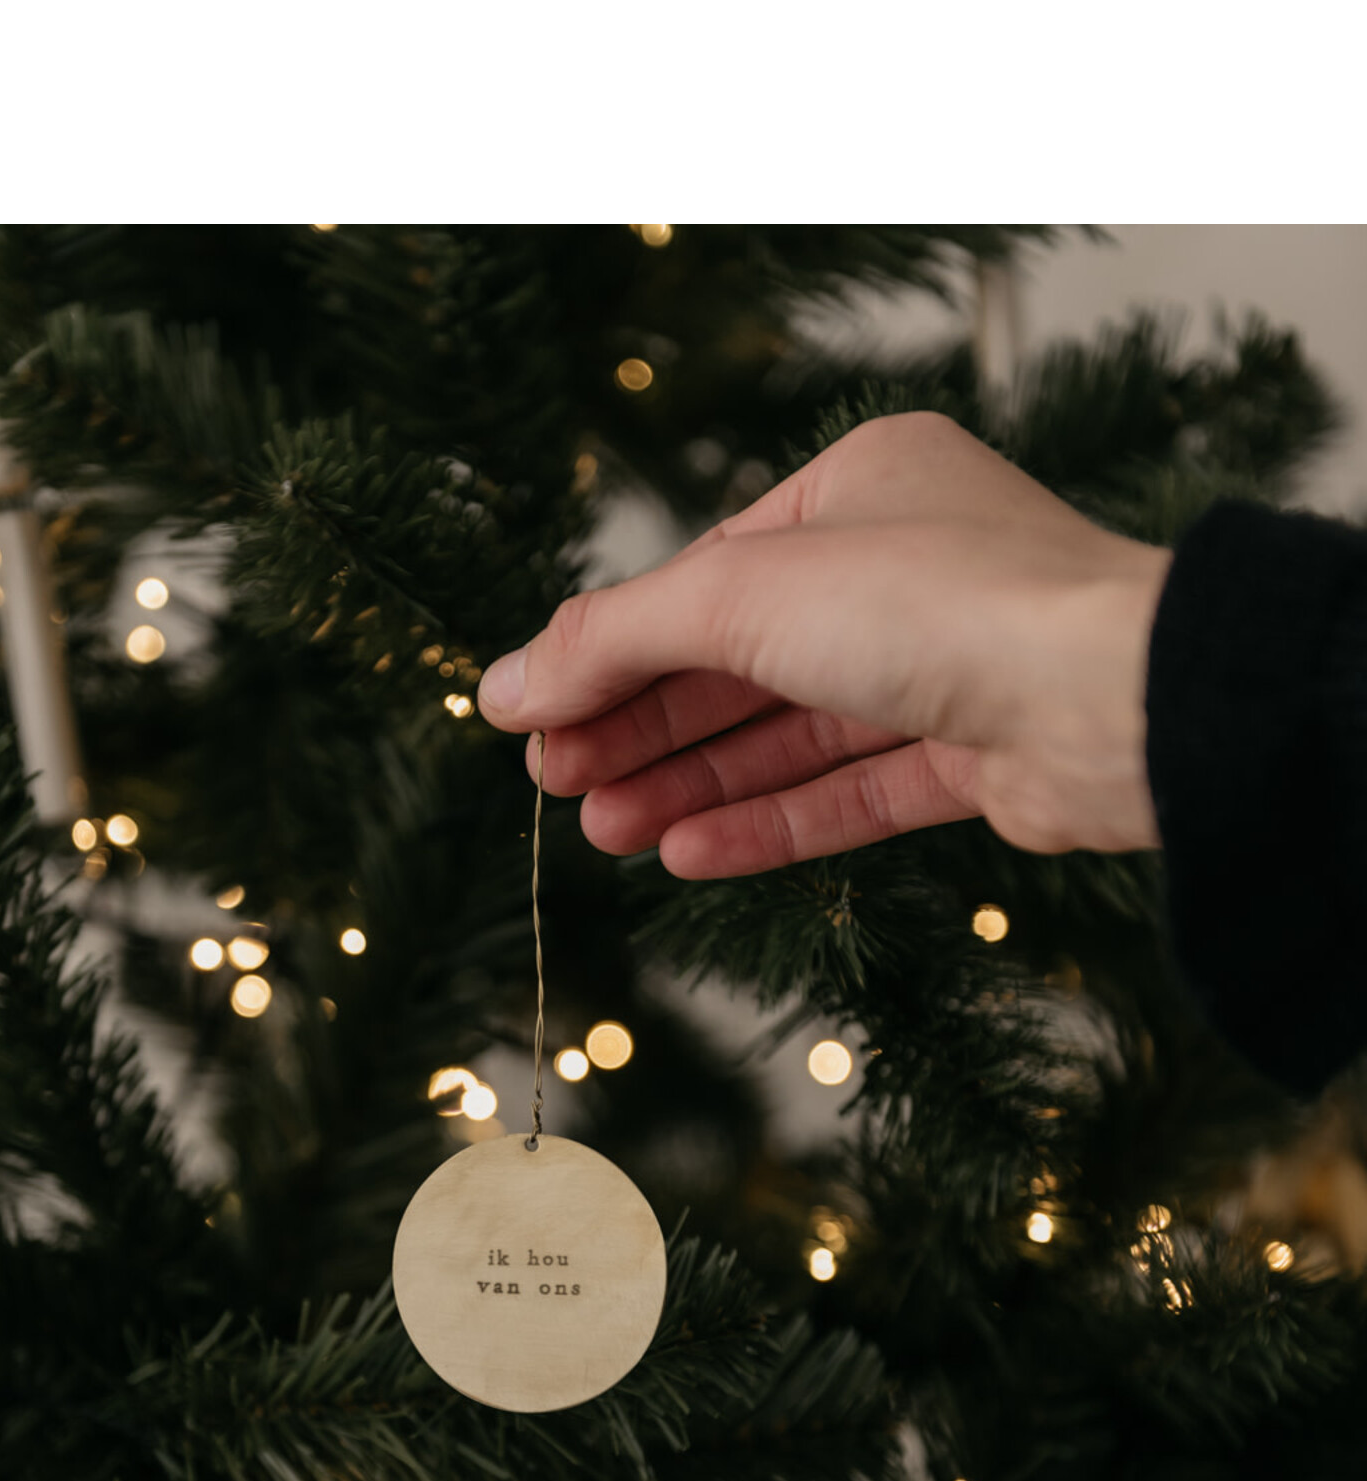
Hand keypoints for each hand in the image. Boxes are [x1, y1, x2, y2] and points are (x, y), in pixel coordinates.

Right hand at [477, 411, 1173, 876]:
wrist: (1115, 701)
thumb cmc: (944, 603)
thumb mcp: (742, 597)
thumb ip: (614, 642)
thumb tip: (504, 686)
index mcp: (859, 488)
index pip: (705, 578)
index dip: (611, 654)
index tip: (531, 719)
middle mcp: (904, 569)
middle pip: (738, 661)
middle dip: (643, 727)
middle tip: (558, 788)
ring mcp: (943, 666)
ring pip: (789, 732)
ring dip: (691, 782)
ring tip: (603, 834)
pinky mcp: (975, 756)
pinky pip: (849, 791)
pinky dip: (767, 821)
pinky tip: (688, 853)